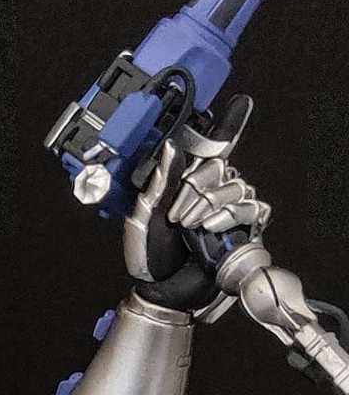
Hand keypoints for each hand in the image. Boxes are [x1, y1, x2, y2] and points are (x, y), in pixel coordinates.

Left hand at [124, 139, 270, 314]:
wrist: (161, 290)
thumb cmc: (149, 256)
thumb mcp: (143, 216)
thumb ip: (159, 181)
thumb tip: (172, 148)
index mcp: (186, 185)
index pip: (212, 149)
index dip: (228, 125)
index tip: (240, 103)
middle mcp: (210, 193)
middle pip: (221, 168)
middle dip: (196, 190)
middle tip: (177, 215)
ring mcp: (228, 210)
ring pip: (236, 187)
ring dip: (209, 206)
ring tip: (190, 227)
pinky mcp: (242, 229)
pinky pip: (251, 208)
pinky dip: (230, 215)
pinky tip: (211, 228)